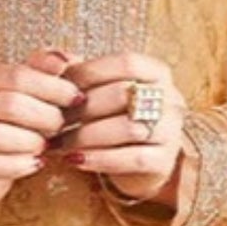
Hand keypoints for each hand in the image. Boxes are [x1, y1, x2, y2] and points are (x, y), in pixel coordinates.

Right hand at [0, 49, 80, 211]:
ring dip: (31, 141)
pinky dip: (19, 165)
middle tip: (61, 125)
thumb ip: (42, 71)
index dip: (53, 86)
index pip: (18, 75)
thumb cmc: (3, 124)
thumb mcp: (21, 93)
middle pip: (10, 103)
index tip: (77, 97)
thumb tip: (69, 58)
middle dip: (45, 115)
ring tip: (45, 145)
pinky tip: (35, 163)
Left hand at [56, 51, 185, 205]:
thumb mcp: (102, 92)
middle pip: (124, 95)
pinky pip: (132, 158)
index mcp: (157, 73)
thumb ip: (82, 74)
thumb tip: (58, 61)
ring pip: (127, 128)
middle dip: (83, 108)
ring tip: (60, 143)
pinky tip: (76, 159)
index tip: (61, 86)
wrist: (139, 164)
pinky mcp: (164, 161)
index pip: (127, 63)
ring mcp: (171, 131)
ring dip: (87, 136)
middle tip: (55, 120)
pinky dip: (99, 159)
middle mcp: (171, 98)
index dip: (91, 72)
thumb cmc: (114, 119)